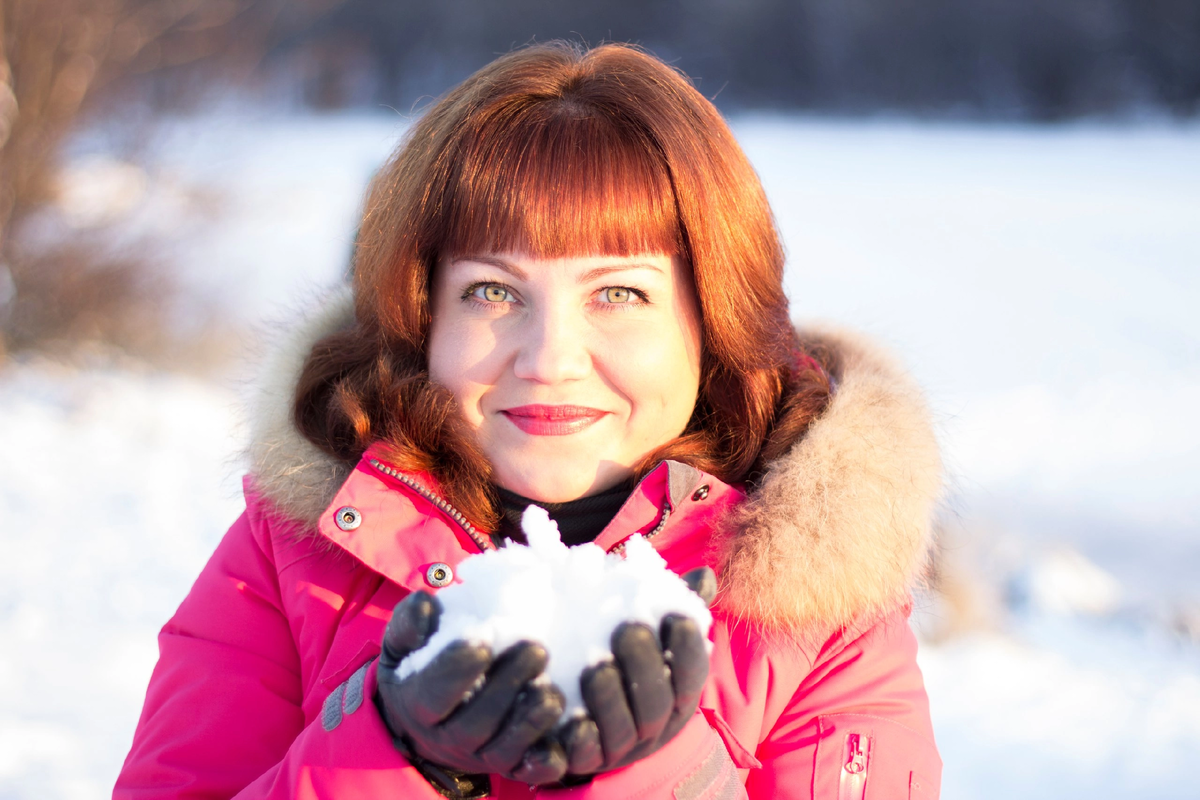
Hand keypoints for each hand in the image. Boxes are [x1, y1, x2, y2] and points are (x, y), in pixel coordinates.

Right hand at [375, 591, 568, 786]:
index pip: (434, 692)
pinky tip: (573, 727)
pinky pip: (530, 769)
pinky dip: (549, 755)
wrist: (429, 713)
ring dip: (531, 720)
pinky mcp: (511, 765)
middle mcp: (448, 737)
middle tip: (536, 649)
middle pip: (476, 723)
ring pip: (504, 749)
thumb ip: (411, 621)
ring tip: (553, 688)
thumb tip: (427, 606)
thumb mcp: (407, 640)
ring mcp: (480, 755)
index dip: (457, 669)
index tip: (483, 641)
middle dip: (507, 686)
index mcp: (419, 703)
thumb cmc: (423, 662)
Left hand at [558, 566, 717, 775]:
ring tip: (594, 667)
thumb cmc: (632, 663)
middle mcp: (656, 722)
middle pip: (657, 702)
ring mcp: (624, 745)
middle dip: (644, 666)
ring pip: (624, 730)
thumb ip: (678, 604)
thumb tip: (703, 574)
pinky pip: (587, 756)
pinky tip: (572, 719)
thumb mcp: (657, 636)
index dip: (687, 648)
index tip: (676, 617)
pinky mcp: (588, 760)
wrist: (594, 721)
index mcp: (678, 691)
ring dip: (611, 699)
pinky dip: (583, 740)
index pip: (691, 672)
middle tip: (627, 629)